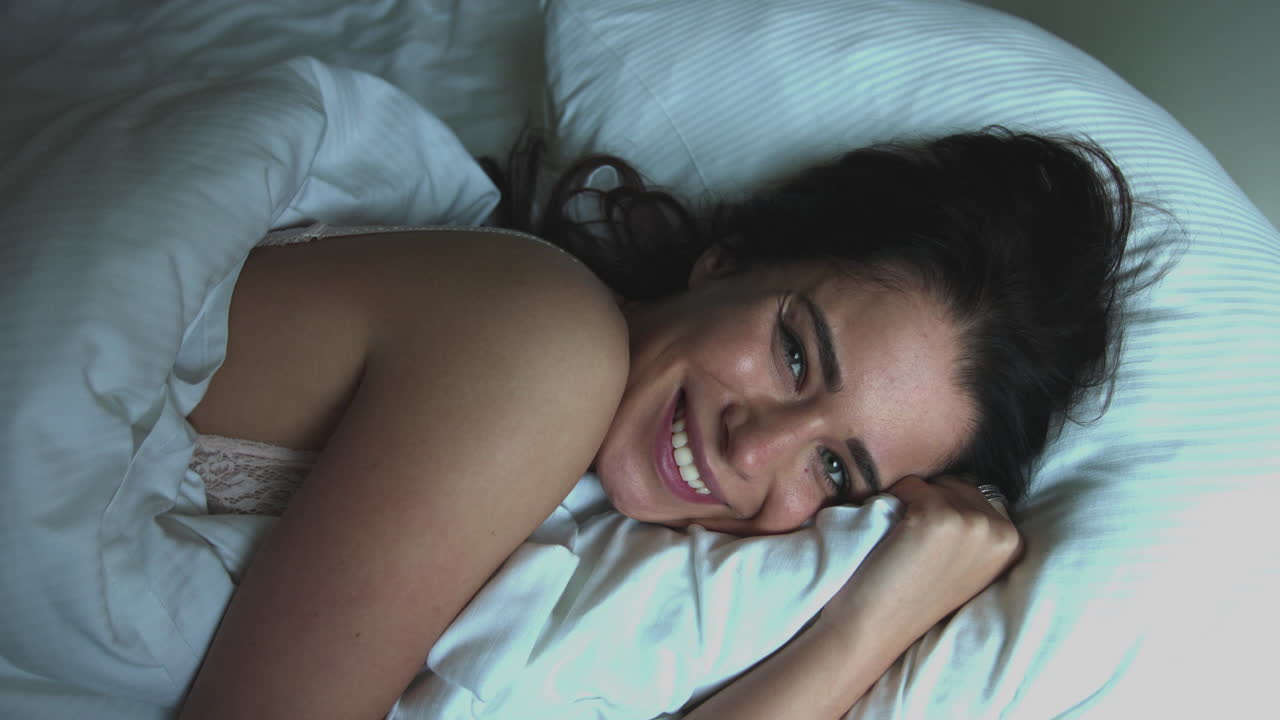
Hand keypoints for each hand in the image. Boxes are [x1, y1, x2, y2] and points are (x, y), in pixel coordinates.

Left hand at [817, 475, 1022, 645]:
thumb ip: (981, 529)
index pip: (980, 497)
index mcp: (1014, 544)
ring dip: (913, 503)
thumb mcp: (968, 564)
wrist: (880, 625)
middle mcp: (1002, 531)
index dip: (949, 512)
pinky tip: (895, 536)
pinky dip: (895, 500)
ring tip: (908, 543)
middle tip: (918, 545)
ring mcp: (973, 522)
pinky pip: (911, 484)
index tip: (934, 546)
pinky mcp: (938, 515)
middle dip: (934, 503)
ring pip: (935, 483)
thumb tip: (972, 484)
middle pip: (959, 485)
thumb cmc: (916, 594)